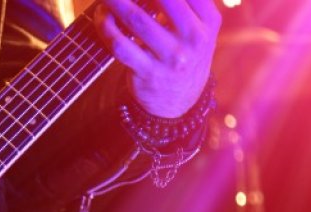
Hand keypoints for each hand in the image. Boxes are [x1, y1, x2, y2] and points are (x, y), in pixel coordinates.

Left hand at [96, 0, 220, 116]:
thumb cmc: (183, 52)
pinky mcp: (149, 73)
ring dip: (115, 2)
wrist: (178, 102)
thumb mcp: (198, 28)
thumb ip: (184, 4)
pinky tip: (102, 17)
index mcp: (209, 20)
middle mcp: (195, 38)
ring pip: (136, 20)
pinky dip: (106, 27)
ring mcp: (172, 58)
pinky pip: (121, 45)